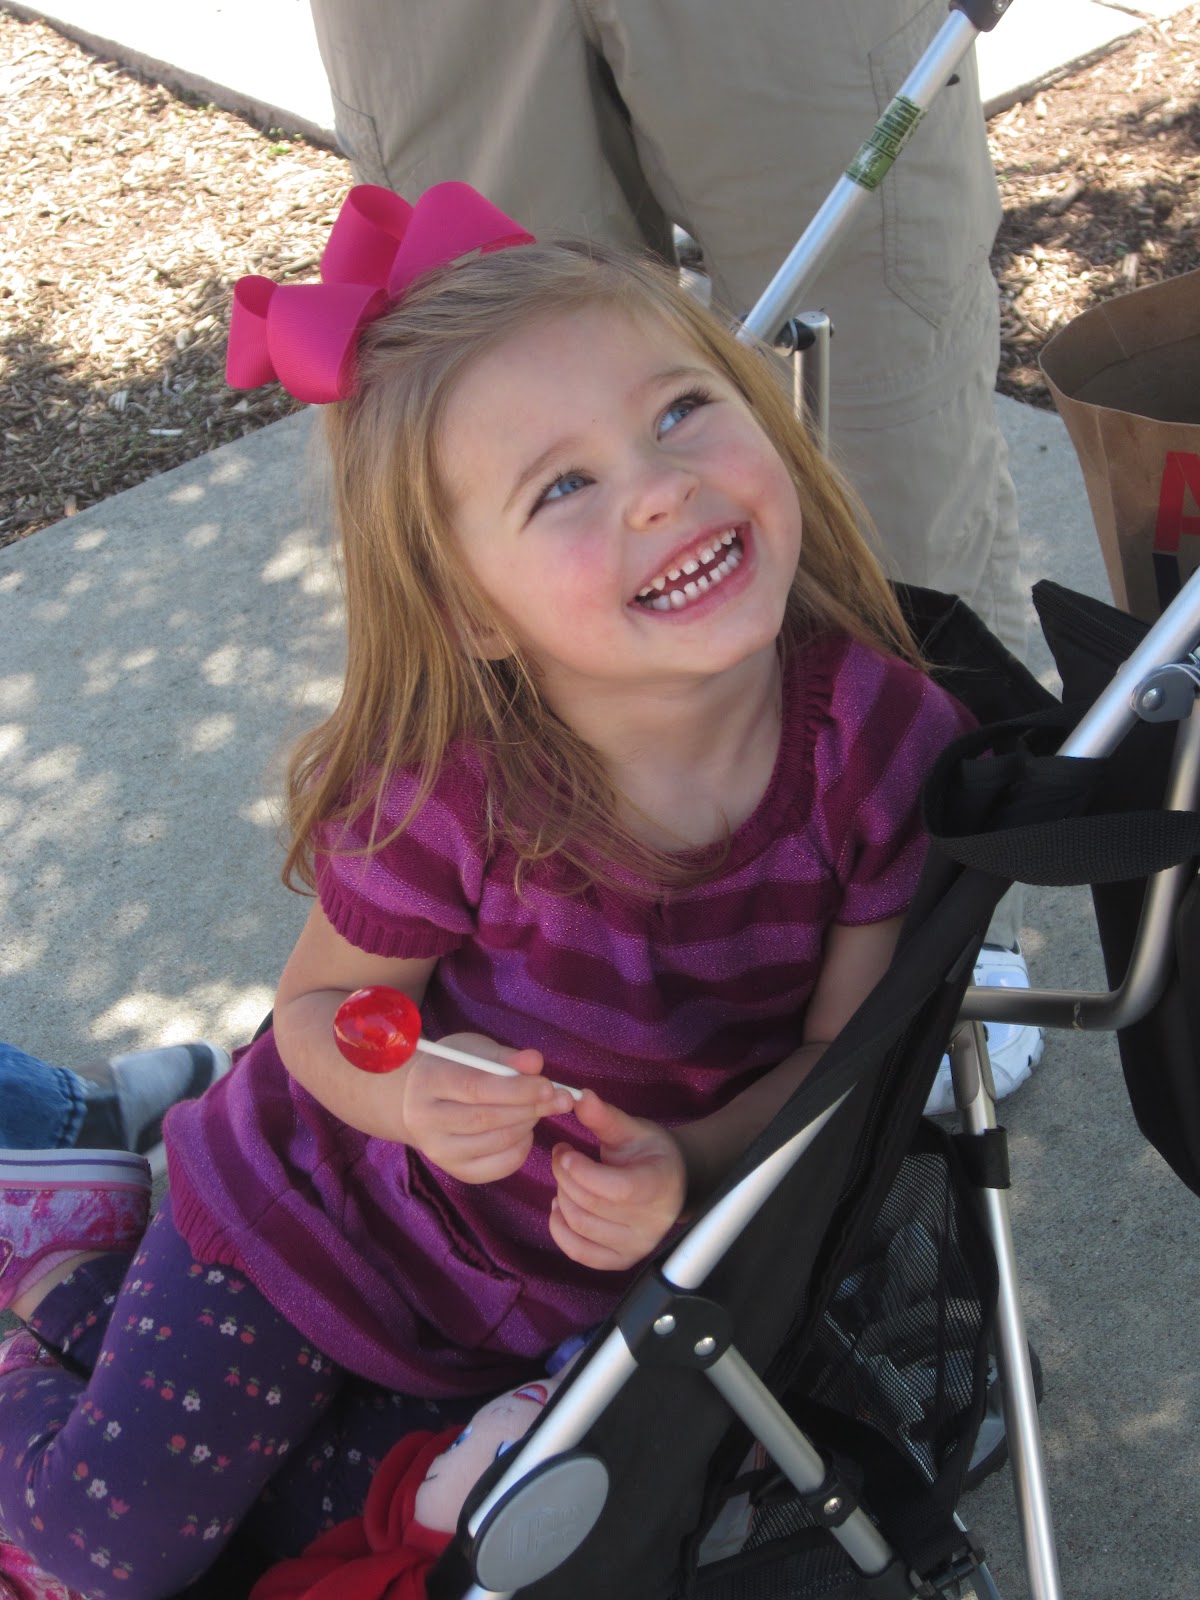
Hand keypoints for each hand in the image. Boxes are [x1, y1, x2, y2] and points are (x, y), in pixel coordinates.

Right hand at [399, 1034, 573, 1182]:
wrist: (421, 1099)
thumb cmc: (455, 1067)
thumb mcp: (475, 1051)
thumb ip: (505, 1057)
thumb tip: (536, 1062)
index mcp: (428, 1082)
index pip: (476, 1088)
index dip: (517, 1088)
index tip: (549, 1085)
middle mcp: (426, 1121)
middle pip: (486, 1118)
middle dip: (530, 1108)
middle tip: (560, 1098)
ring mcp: (438, 1151)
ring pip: (495, 1143)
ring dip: (528, 1125)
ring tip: (541, 1108)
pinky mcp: (454, 1171)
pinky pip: (497, 1166)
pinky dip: (521, 1149)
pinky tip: (525, 1131)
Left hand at [549, 1092, 686, 1270]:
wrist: (673, 1182)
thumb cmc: (651, 1153)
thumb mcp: (632, 1129)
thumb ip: (605, 1117)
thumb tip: (580, 1097)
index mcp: (658, 1185)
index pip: (616, 1189)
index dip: (583, 1172)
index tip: (565, 1153)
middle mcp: (649, 1223)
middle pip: (590, 1205)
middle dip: (564, 1176)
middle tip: (561, 1154)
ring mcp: (635, 1246)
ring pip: (580, 1225)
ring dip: (561, 1196)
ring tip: (564, 1176)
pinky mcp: (620, 1260)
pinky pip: (579, 1251)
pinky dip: (560, 1228)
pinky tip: (560, 1205)